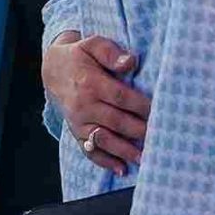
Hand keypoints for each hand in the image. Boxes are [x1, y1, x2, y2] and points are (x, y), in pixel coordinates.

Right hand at [42, 34, 147, 176]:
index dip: (142, 106)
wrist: (53, 71)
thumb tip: (130, 62)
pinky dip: (105, 162)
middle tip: (161, 138)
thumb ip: (111, 52)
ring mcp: (78, 122)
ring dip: (125, 151)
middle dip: (139, 131)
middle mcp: (83, 105)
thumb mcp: (92, 44)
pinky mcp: (76, 132)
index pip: (120, 97)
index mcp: (89, 83)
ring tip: (145, 158)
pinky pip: (90, 151)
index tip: (161, 111)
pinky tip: (121, 169)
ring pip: (104, 140)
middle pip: (116, 122)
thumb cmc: (80, 56)